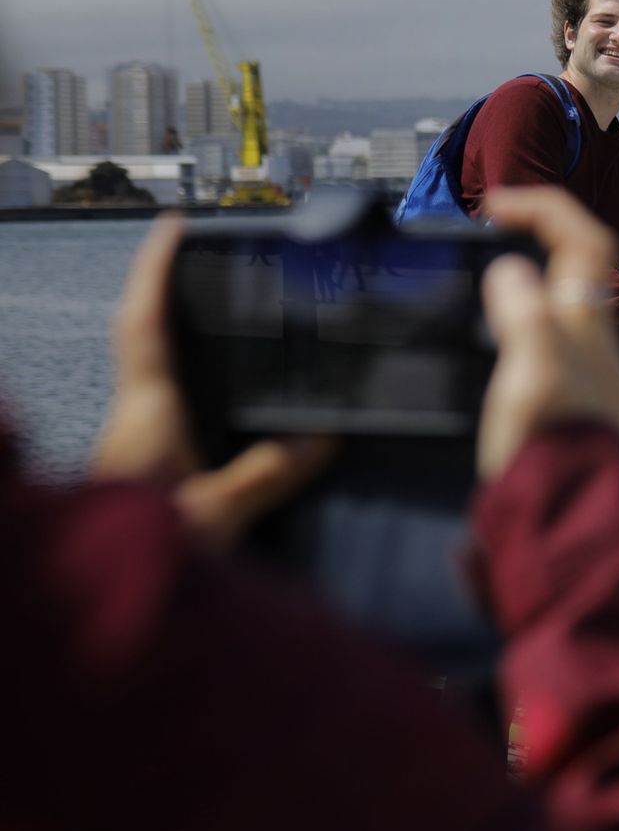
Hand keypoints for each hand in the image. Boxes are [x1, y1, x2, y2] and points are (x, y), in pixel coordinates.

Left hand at [90, 218, 334, 549]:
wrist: (84, 604)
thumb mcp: (217, 514)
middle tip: (200, 265)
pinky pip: (167, 408)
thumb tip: (323, 439)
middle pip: (142, 338)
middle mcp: (133, 416)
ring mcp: (132, 443)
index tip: (173, 226)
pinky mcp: (139, 470)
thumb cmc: (138, 550)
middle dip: (164, 295)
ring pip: (151, 374)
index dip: (155, 270)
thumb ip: (270, 473)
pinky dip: (189, 384)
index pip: (145, 323)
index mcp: (147, 410)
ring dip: (174, 339)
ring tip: (216, 318)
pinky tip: (218, 396)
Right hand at [476, 187, 618, 478]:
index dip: (545, 209)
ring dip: (534, 280)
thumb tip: (512, 270)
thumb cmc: (553, 446)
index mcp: (585, 326)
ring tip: (487, 279)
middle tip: (492, 234)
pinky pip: (555, 343)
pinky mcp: (572, 405)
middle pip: (580, 271)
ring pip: (569, 307)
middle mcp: (595, 345)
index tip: (497, 204)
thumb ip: (524, 317)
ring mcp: (587, 375)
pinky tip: (499, 342)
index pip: (583, 242)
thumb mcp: (530, 373)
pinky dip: (527, 323)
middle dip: (540, 239)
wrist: (572, 519)